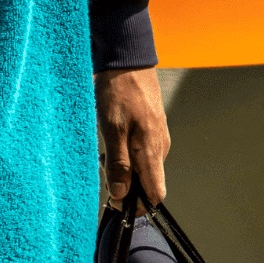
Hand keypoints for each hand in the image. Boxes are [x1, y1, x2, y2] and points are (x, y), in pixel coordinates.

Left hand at [96, 67, 169, 211]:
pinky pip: (141, 152)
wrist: (128, 58)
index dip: (137, 204)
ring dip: (124, 167)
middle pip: (147, 183)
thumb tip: (121, 195)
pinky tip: (112, 138)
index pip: (156, 194)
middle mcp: (160, 147)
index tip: (115, 200)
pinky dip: (126, 153)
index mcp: (152, 150)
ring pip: (143, 167)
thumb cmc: (119, 90)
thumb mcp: (111, 129)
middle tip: (103, 165)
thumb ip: (118, 164)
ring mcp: (157, 137)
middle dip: (125, 184)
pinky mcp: (151, 128)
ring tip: (105, 147)